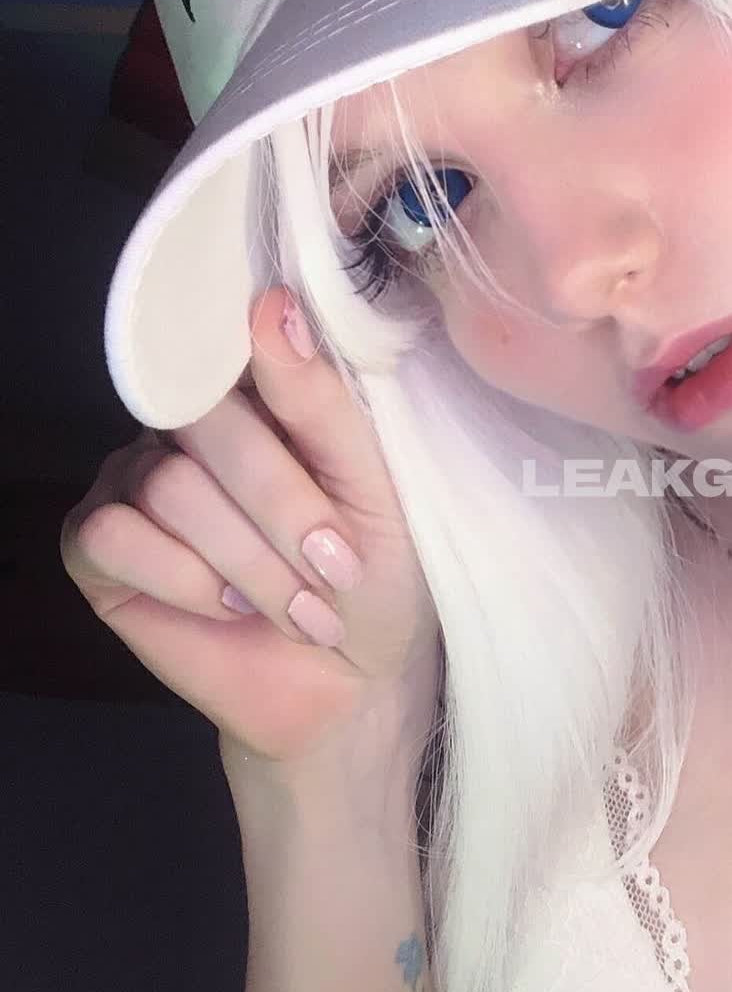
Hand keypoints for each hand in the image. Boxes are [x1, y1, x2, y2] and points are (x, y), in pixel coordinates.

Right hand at [62, 285, 439, 767]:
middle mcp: (185, 427)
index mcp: (257, 395)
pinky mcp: (96, 547)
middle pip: (205, 424)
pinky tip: (226, 607)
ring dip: (248, 560)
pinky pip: (115, 535)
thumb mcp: (376, 489)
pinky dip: (185, 580)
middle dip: (283, 511)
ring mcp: (133, 481)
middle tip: (335, 571)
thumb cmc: (374, 581)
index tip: (323, 457)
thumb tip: (274, 307)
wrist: (349, 684)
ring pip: (167, 484)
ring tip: (298, 607)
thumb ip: (323, 403)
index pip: (239, 350)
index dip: (279, 394)